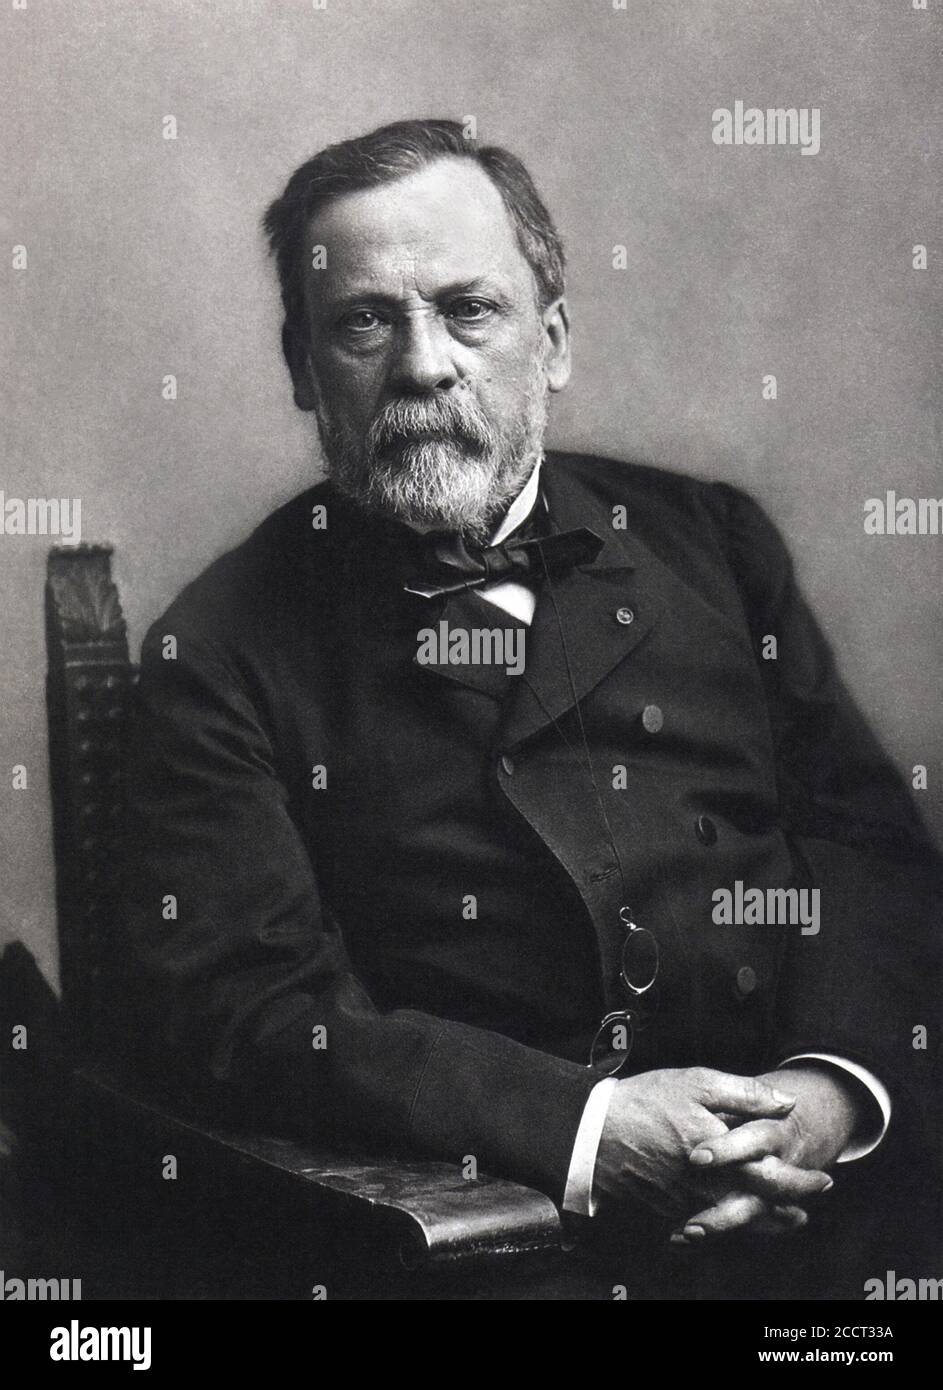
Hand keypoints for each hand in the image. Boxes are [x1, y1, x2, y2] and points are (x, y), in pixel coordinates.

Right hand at [594, 1066, 797, 1216]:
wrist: (595, 1130)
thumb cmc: (647, 1100)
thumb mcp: (697, 1083)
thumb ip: (746, 1093)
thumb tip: (786, 1103)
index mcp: (724, 1155)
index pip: (775, 1178)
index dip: (803, 1183)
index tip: (824, 1181)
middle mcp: (710, 1186)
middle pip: (760, 1209)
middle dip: (788, 1210)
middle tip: (806, 1209)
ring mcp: (688, 1202)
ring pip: (735, 1221)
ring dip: (762, 1223)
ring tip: (782, 1220)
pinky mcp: (668, 1208)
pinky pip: (706, 1222)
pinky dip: (725, 1222)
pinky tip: (730, 1216)